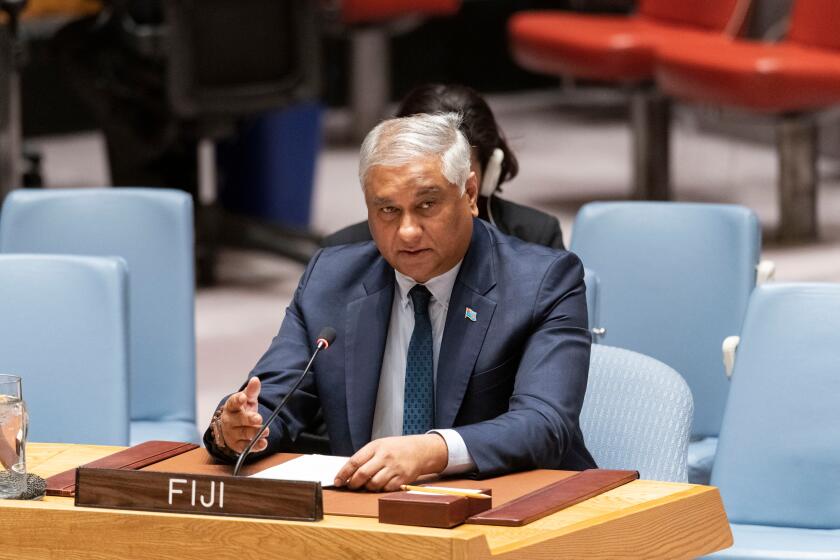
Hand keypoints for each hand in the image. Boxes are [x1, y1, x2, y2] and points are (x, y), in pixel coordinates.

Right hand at [220, 377, 268, 453]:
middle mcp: (229, 420)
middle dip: (248, 419)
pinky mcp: (237, 445)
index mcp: (231, 407)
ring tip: (265, 431)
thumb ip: (251, 391)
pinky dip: (255, 446)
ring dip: (255, 433)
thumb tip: (255, 380)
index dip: (238, 400)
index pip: (233, 403)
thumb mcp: (247, 399)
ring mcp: (232, 434)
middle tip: (258, 418)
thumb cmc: (241, 410)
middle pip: (238, 420)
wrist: (233, 428)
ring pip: (243, 434)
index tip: (243, 397)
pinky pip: (246, 447)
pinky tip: (263, 443)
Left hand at [333, 434, 447, 491]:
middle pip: (362, 475)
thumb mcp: (380, 445)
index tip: (337, 481)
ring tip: (368, 484)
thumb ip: (365, 457)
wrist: (420, 450)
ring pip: (373, 484)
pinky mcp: (402, 478)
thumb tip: (348, 474)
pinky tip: (382, 484)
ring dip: (367, 487)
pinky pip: (386, 489)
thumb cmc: (396, 448)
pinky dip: (381, 489)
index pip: (354, 461)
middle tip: (351, 486)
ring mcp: (394, 468)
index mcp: (376, 447)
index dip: (343, 473)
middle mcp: (385, 457)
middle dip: (353, 484)